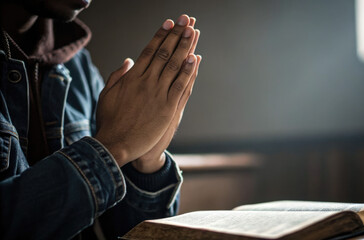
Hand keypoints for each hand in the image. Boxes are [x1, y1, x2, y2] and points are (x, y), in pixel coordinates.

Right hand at [95, 15, 196, 166]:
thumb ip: (118, 76)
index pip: (149, 50)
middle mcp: (146, 82)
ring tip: (193, 31)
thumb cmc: (109, 121)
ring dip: (184, 47)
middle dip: (176, 35)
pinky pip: (180, 86)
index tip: (169, 23)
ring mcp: (157, 94)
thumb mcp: (107, 94)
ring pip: (173, 66)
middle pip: (163, 53)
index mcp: (132, 77)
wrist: (116, 144)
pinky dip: (187, 71)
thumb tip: (128, 60)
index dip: (160, 35)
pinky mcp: (167, 108)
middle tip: (186, 19)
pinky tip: (195, 58)